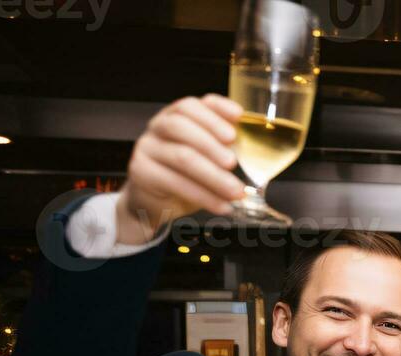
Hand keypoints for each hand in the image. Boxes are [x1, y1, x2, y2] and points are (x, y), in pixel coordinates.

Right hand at [115, 95, 246, 243]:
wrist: (157, 201)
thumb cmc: (189, 175)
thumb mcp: (208, 158)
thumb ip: (226, 148)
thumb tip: (259, 152)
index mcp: (176, 116)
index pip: (191, 105)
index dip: (215, 109)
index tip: (239, 116)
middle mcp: (158, 127)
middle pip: (180, 125)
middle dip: (211, 143)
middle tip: (233, 162)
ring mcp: (147, 148)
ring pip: (181, 156)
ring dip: (213, 176)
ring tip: (236, 192)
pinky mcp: (141, 172)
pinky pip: (174, 183)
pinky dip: (203, 196)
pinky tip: (222, 206)